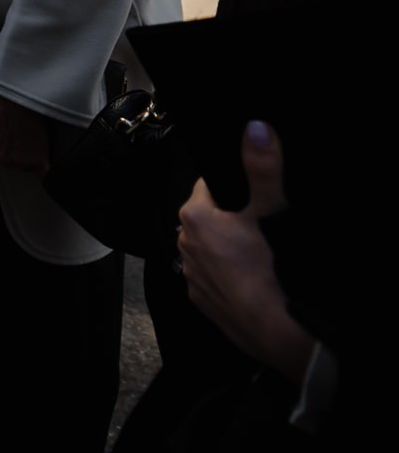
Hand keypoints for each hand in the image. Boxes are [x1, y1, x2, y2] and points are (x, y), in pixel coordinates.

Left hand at [0, 91, 51, 174]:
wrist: (20, 97)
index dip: (2, 141)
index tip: (7, 130)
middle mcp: (3, 157)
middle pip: (10, 159)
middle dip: (14, 149)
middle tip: (19, 132)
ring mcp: (20, 160)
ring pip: (25, 164)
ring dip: (28, 155)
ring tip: (30, 136)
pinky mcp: (38, 159)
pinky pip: (41, 172)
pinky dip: (41, 169)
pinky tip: (42, 163)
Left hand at [178, 122, 315, 380]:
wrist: (269, 324)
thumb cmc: (265, 265)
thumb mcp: (269, 209)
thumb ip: (261, 167)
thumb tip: (256, 128)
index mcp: (194, 215)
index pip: (209, 185)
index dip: (232, 185)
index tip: (250, 192)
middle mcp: (183, 241)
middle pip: (208, 216)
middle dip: (229, 216)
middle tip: (258, 223)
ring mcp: (189, 271)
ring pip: (209, 247)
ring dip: (227, 246)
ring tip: (257, 252)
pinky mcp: (200, 297)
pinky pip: (212, 276)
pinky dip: (227, 274)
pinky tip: (249, 277)